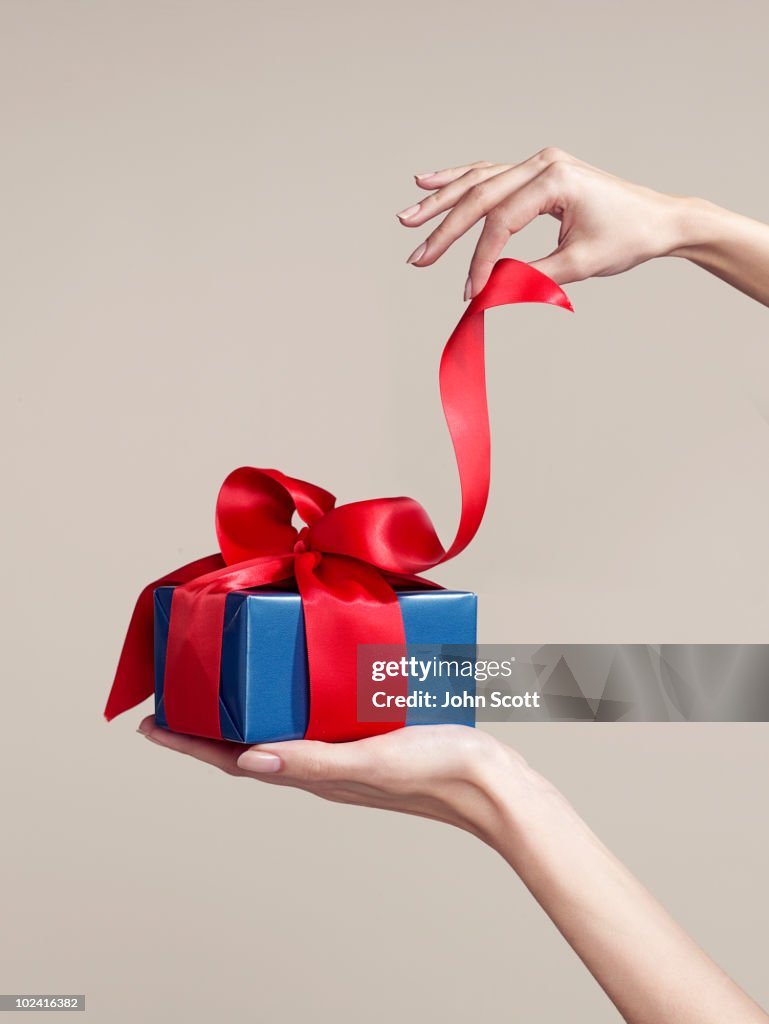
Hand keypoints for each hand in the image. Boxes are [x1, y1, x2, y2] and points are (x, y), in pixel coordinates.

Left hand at [137, 714, 768, 1021]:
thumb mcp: (372, 761)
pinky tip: (298, 676)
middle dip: (209, 722)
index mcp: (315, 771)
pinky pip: (315, 717)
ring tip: (225, 681)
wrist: (495, 783)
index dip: (188, 742)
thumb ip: (315, 760)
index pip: (234, 757)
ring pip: (278, 728)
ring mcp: (344, 750)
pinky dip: (290, 699)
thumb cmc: (438, 770)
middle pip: (248, 742)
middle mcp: (321, 762)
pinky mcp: (368, 736)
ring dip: (245, 709)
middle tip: (181, 692)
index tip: (149, 722)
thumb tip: (246, 761)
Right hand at [397, 148, 698, 298]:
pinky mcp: (537, 173)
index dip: (480, 260)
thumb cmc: (627, 239)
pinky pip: (489, 176)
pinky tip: (429, 183)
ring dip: (442, 202)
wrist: (658, 221)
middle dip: (444, 229)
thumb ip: (530, 277)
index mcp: (555, 179)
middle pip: (480, 196)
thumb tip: (488, 293)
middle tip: (416, 256)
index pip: (501, 222)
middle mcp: (542, 163)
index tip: (470, 293)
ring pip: (478, 181)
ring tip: (408, 218)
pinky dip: (460, 182)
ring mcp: (538, 164)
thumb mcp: (579, 265)